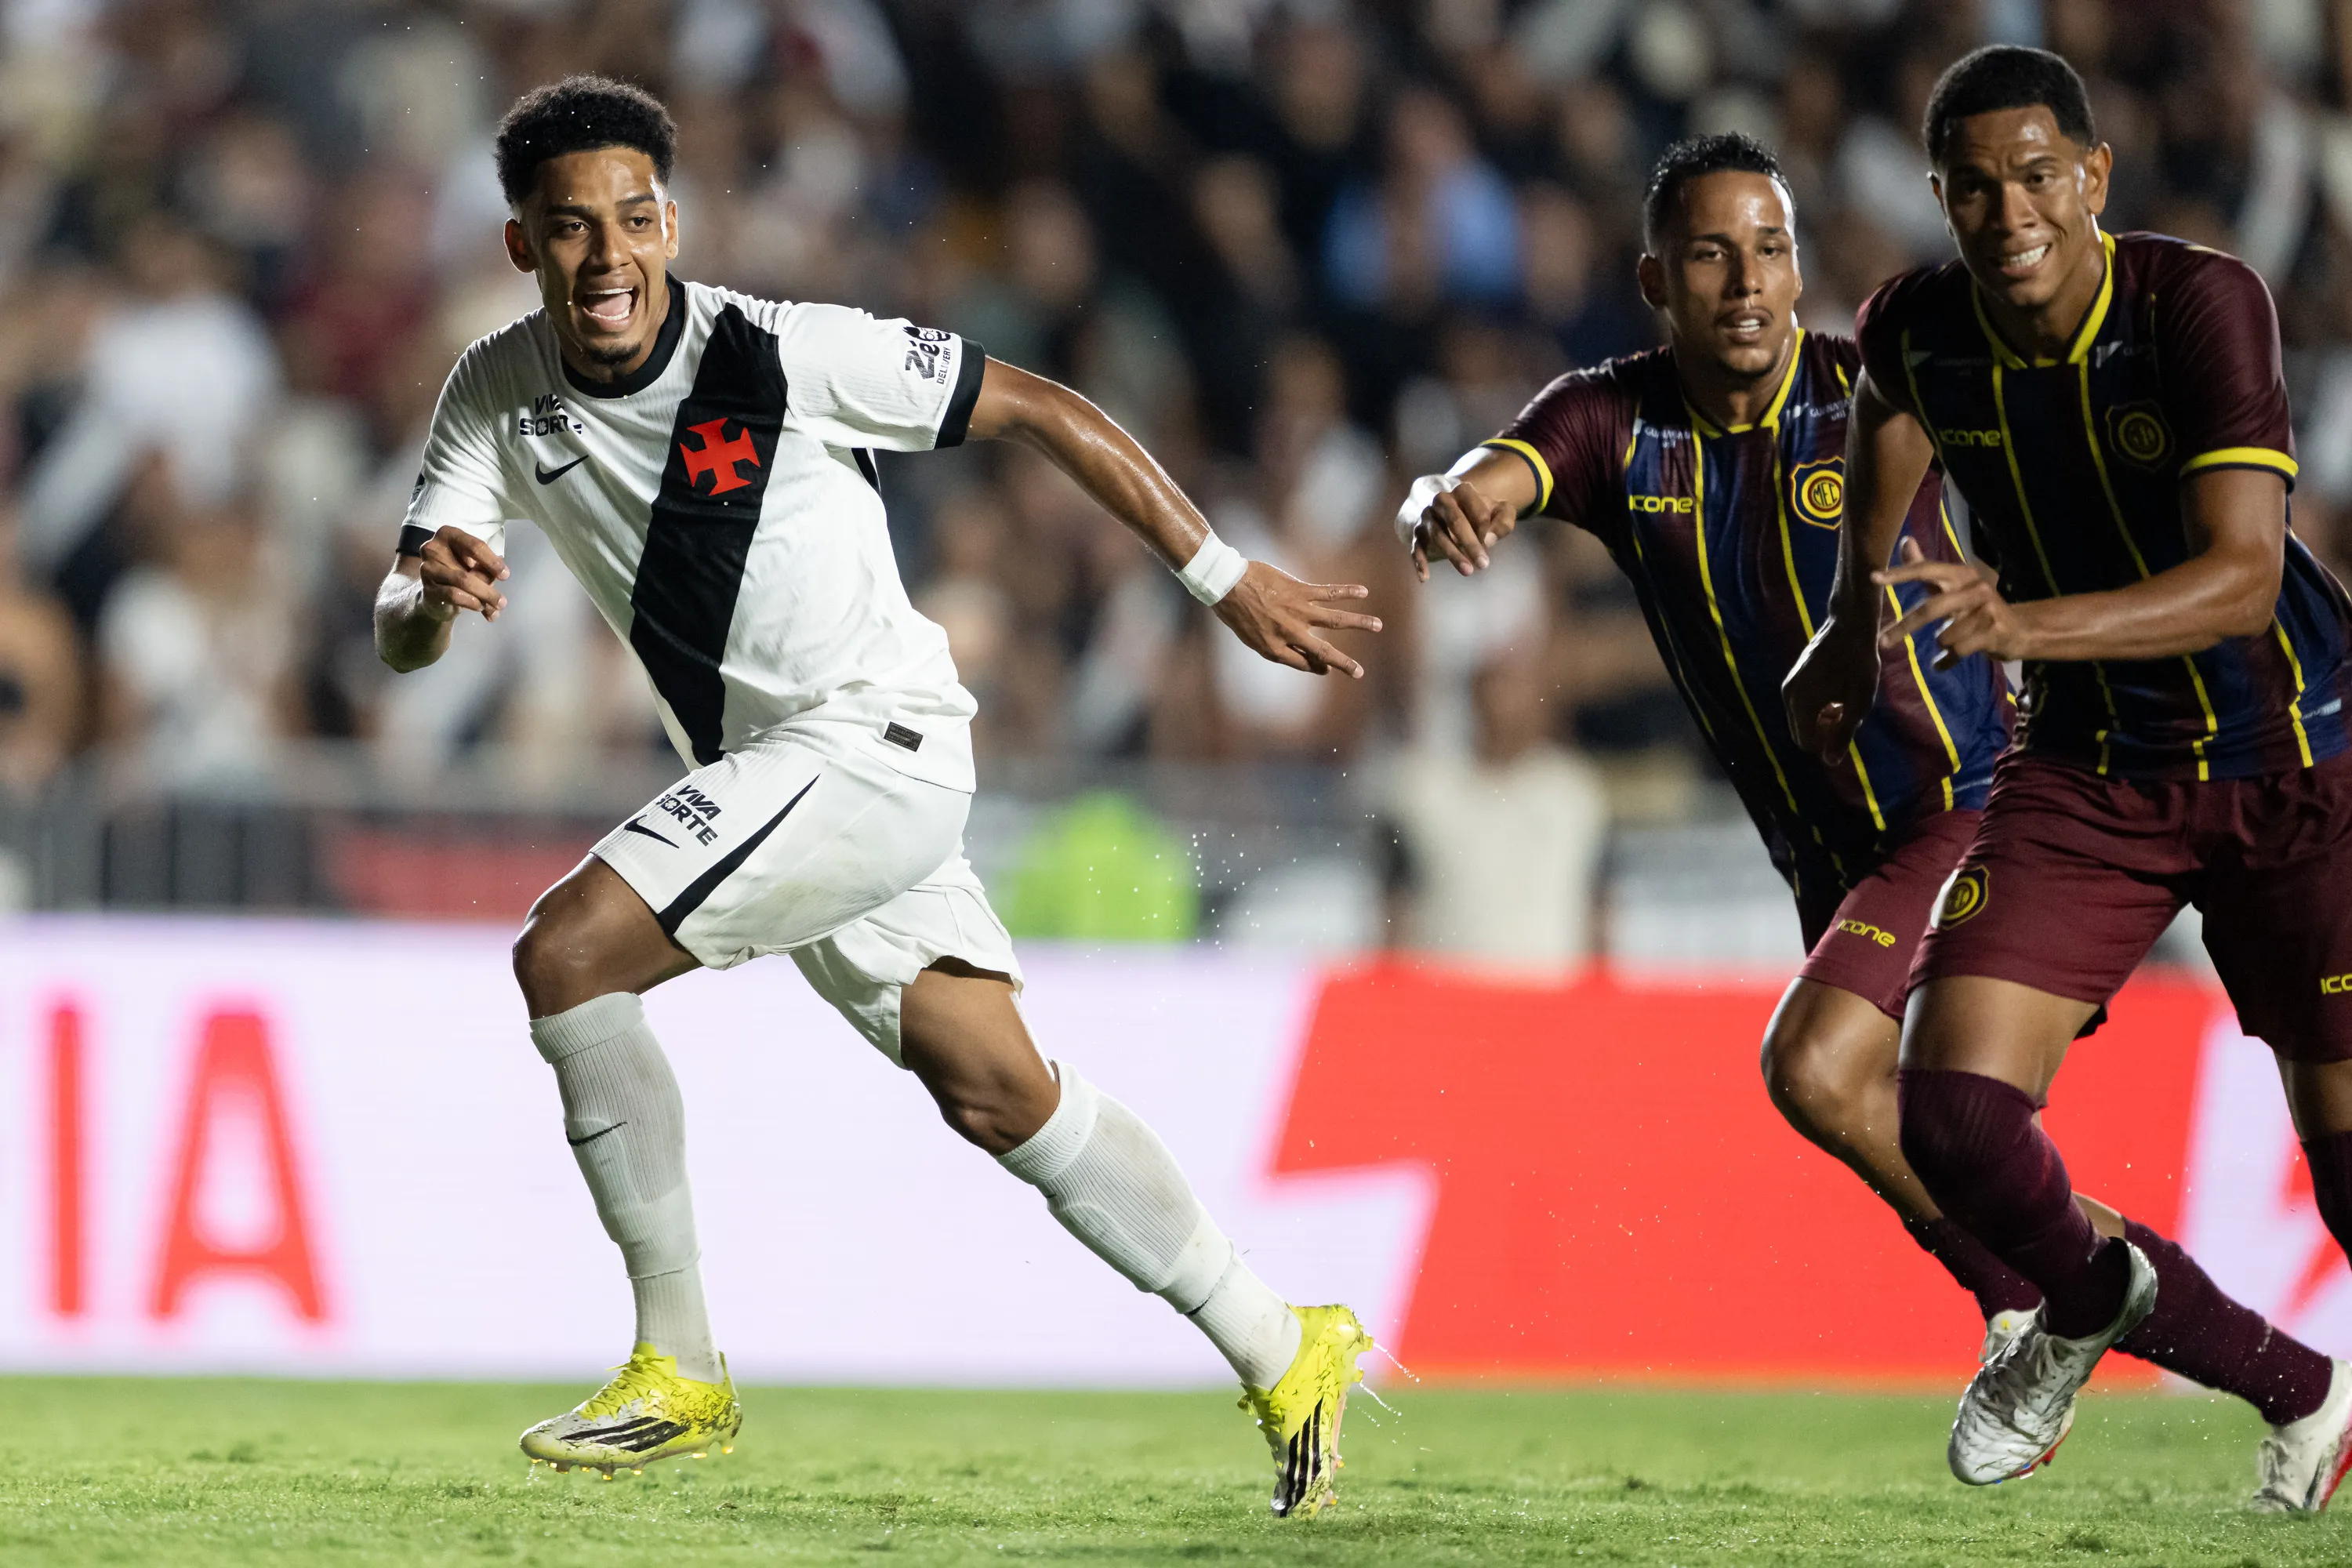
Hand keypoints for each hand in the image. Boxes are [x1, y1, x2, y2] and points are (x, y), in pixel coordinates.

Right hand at [418, 527, 509, 621]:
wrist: (436, 592)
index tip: (505, 575)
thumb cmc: (459, 570)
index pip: (475, 546)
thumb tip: (502, 573)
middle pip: (469, 568)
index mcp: (449, 535)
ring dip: (483, 596)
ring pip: (462, 582)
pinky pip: (453, 595)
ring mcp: (428, 568)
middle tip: (502, 601)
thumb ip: (486, 568)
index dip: (492, 562)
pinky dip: (471, 602)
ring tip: (496, 607)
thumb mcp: (475, 565)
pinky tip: (480, 607)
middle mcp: (434, 548)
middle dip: (489, 587)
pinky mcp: (427, 588)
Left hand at [1213, 561, 1382, 678]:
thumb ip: (1276, 647)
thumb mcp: (1251, 639)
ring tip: (1378, 625)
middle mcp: (1291, 633)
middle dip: (1344, 663)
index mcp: (1276, 648)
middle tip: (1360, 672)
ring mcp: (1298, 612)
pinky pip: (1329, 592)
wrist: (1227, 584)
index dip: (1318, 667)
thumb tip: (1300, 655)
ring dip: (1359, 623)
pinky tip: (1363, 592)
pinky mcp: (1300, 591)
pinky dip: (1347, 592)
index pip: (1304, 663)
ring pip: (1335, 620)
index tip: (1327, 668)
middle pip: (1323, 652)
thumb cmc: (1237, 612)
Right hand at [1409, 478, 1516, 579]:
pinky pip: (1416, 548)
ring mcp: (1427, 517)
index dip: (1486, 529)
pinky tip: (1425, 578)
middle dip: (1470, 544)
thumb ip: (1503, 522)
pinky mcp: (1417, 533)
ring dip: (1453, 554)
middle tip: (1483, 564)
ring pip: (1438, 535)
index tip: (1490, 542)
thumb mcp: (1497, 510)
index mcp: (1463, 491)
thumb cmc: (1476, 511)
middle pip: (1456, 521)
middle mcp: (1441, 500)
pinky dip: (1419, 562)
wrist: (1441, 505)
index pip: (1477, 510)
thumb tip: (1489, 541)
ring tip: (1468, 572)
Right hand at [1782, 616, 1880, 763]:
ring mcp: (1788, 685)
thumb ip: (1843, 735)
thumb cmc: (1859, 665)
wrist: (1849, 627)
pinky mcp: (1793, 677)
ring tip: (1845, 702)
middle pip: (1800, 733)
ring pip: (1801, 719)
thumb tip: (1830, 762)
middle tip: (1848, 715)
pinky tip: (1836, 691)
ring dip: (1821, 719)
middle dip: (1823, 732)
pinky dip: (1816, 707)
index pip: (1807, 743)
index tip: (1849, 725)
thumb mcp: (1859, 703)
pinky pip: (1800, 704)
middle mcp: (1789, 696)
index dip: (1828, 743)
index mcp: (1803, 705)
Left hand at [1875, 537, 2031, 668]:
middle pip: (1931, 609)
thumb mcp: (1950, 585)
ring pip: (1944, 636)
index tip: (1874, 577)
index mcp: (1961, 574)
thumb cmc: (1974, 606)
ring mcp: (1987, 610)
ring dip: (1941, 643)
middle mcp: (1975, 588)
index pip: (1926, 569)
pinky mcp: (1994, 633)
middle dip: (1903, 628)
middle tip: (1881, 643)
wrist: (2017, 629)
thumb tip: (1906, 540)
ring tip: (1950, 641)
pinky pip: (1957, 652)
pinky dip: (1946, 661)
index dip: (1900, 573)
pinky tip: (1945, 662)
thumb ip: (1925, 566)